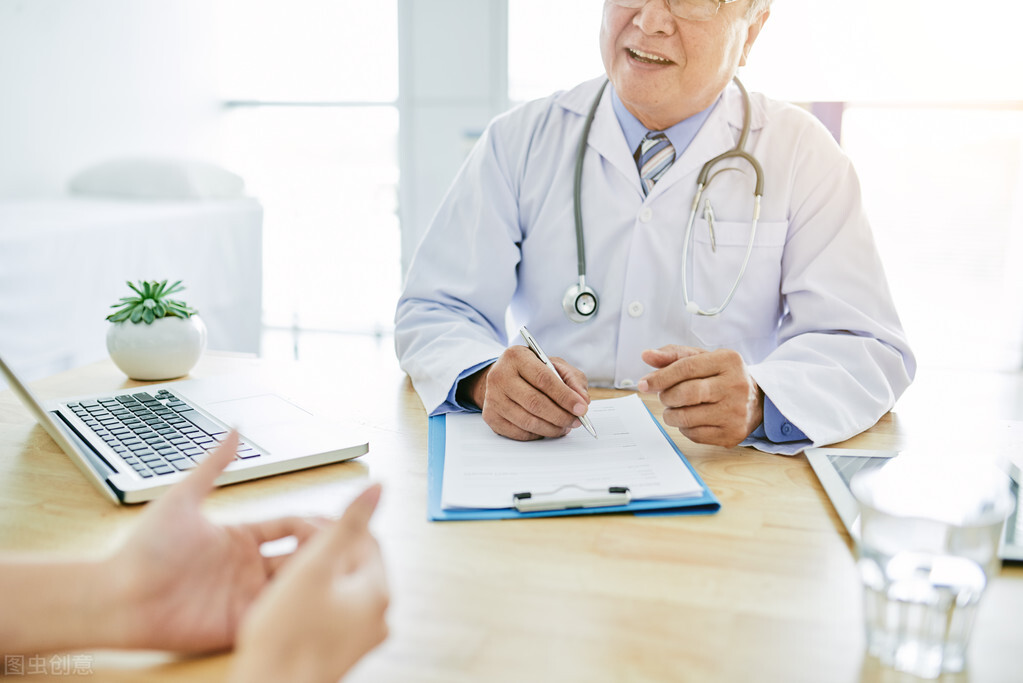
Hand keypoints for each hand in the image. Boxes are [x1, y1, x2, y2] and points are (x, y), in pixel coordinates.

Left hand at [105, 432, 322, 652]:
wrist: (119, 595)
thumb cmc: (144, 549)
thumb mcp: (184, 499)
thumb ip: (213, 465)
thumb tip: (235, 430)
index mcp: (240, 537)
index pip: (291, 525)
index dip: (314, 522)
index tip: (336, 517)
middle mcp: (247, 566)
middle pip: (300, 555)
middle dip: (326, 549)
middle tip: (352, 543)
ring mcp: (245, 595)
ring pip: (296, 585)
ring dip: (317, 577)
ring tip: (342, 569)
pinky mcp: (240, 623)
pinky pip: (278, 615)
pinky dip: (298, 607)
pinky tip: (316, 598)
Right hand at [230, 483, 388, 682]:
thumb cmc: (287, 636)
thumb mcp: (315, 565)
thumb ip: (347, 524)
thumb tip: (377, 489)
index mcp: (378, 593)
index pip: (366, 539)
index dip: (333, 528)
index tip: (304, 529)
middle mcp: (376, 617)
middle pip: (353, 564)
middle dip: (322, 552)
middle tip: (289, 552)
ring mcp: (359, 637)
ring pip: (340, 588)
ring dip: (314, 575)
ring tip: (281, 578)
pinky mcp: (339, 650)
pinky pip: (330, 612)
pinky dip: (311, 600)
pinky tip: (284, 604)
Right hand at [463, 345, 590, 439]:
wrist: (504, 378)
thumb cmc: (533, 371)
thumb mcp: (555, 365)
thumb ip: (573, 379)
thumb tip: (582, 400)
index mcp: (516, 356)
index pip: (544, 379)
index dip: (565, 396)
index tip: (581, 408)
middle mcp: (499, 376)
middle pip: (535, 403)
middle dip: (561, 416)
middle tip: (576, 421)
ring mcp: (492, 398)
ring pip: (527, 421)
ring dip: (552, 428)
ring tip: (565, 426)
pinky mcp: (490, 416)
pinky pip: (519, 432)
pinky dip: (538, 434)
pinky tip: (548, 428)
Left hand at [638, 345, 763, 447]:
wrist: (756, 400)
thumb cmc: (721, 376)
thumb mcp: (702, 359)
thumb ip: (673, 355)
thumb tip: (646, 355)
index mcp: (728, 361)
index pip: (686, 368)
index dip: (660, 377)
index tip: (643, 384)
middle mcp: (736, 386)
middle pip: (686, 394)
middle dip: (667, 397)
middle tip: (666, 397)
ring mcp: (736, 412)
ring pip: (687, 417)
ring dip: (672, 414)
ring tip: (675, 408)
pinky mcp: (733, 434)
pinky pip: (695, 434)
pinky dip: (685, 427)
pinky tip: (692, 419)